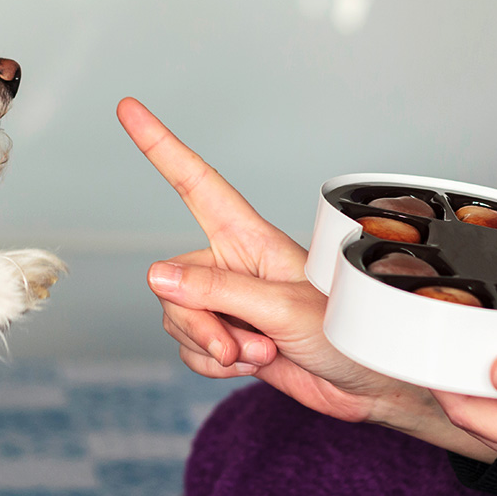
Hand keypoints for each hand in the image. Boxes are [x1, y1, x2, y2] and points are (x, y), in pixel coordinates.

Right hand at [117, 96, 496, 461]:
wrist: (367, 386)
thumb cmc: (348, 332)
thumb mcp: (283, 308)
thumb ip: (217, 291)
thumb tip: (157, 276)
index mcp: (249, 238)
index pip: (195, 183)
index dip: (160, 146)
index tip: (129, 109)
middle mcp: (230, 265)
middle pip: (171, 281)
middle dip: (197, 321)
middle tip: (239, 344)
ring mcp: (226, 303)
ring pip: (176, 318)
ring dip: (210, 347)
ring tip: (259, 352)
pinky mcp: (225, 336)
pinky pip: (189, 348)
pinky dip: (212, 365)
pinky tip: (250, 365)